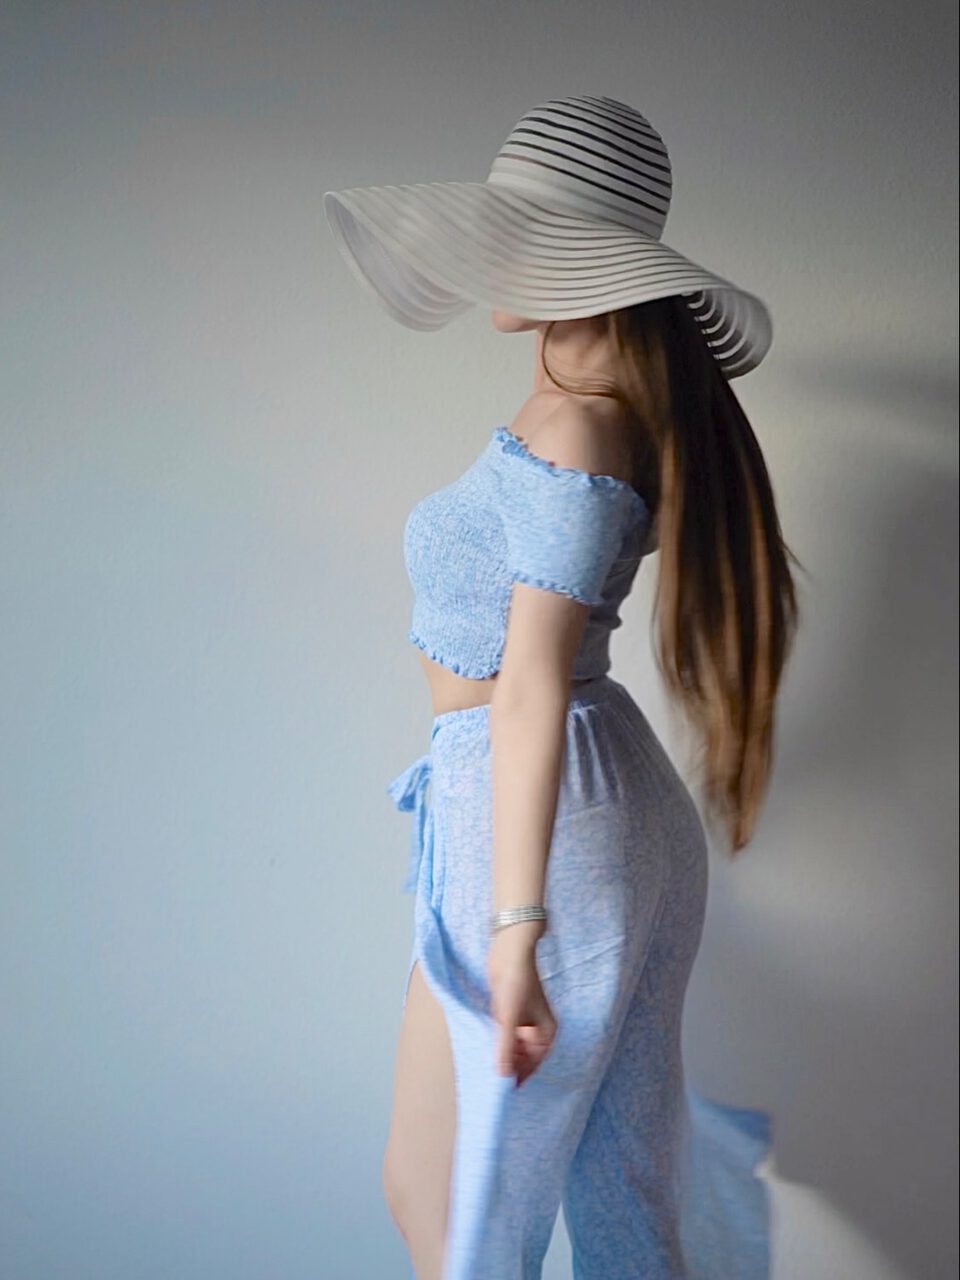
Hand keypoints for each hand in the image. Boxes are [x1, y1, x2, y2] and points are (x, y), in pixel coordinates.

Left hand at [487, 922, 556, 1086]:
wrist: (509, 950)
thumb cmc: (516, 981)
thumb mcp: (510, 1017)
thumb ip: (507, 1047)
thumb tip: (504, 1076)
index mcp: (547, 1032)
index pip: (534, 1064)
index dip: (520, 1076)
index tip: (504, 1089)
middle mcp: (537, 1029)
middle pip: (524, 1057)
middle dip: (511, 1066)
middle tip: (493, 1079)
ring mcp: (523, 1022)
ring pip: (513, 1047)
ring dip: (503, 1054)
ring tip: (488, 1063)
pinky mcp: (510, 1013)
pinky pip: (504, 1035)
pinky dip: (497, 1041)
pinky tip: (486, 1046)